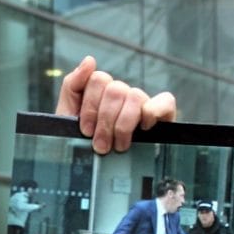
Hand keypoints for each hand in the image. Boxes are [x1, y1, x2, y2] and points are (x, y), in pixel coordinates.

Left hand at [55, 56, 175, 153]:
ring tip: (119, 146)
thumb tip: (90, 60)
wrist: (97, 173)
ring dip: (124, 124)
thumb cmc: (83, 143)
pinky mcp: (162, 115)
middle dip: (105, 121)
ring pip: (135, 96)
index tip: (86, 130)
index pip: (99, 79)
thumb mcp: (68, 115)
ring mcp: (142, 103)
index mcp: (100, 91)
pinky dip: (155, 111)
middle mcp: (122, 94)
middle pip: (115, 89)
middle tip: (100, 145)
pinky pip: (165, 101)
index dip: (91, 106)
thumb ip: (73, 85)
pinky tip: (145, 126)